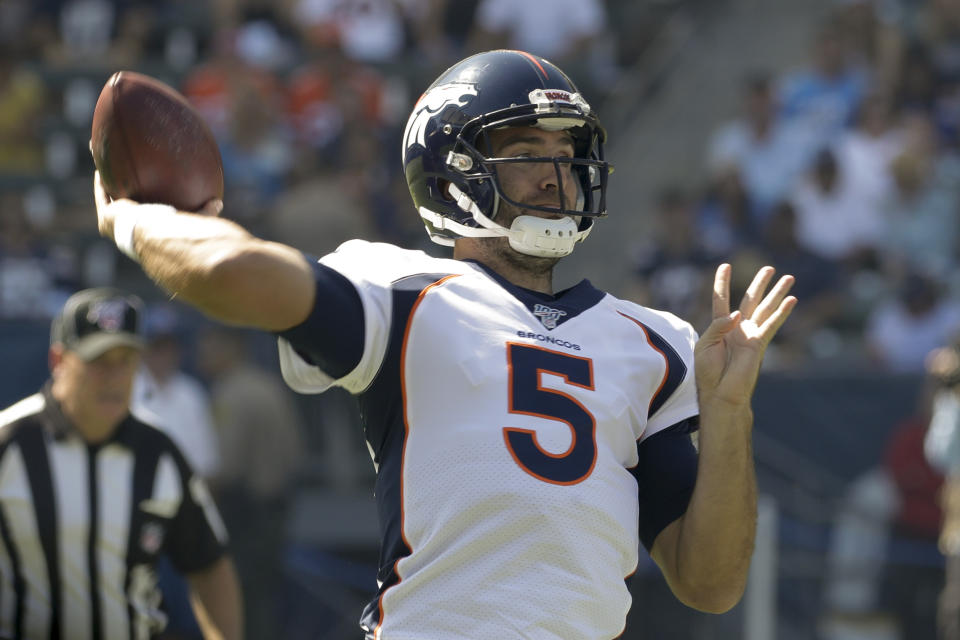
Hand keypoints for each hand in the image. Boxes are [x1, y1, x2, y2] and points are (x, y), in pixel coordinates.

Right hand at [94, 171, 223, 236]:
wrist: (159, 238)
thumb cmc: (181, 234)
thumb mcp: (196, 220)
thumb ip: (204, 212)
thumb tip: (219, 203)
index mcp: (149, 233)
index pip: (146, 219)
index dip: (144, 209)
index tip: (144, 198)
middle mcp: (130, 231)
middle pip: (125, 208)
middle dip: (121, 195)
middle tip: (120, 181)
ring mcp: (117, 225)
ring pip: (110, 198)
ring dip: (107, 182)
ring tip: (104, 166)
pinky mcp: (108, 218)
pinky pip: (103, 194)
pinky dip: (101, 179)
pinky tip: (100, 163)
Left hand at [694, 264, 796, 407]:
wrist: (720, 392)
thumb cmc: (708, 372)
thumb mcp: (704, 345)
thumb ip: (718, 326)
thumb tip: (736, 313)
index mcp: (720, 326)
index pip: (721, 299)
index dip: (722, 283)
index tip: (725, 266)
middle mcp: (737, 327)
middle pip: (750, 299)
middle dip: (760, 284)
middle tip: (769, 268)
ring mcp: (750, 334)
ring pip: (765, 308)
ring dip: (776, 293)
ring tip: (788, 278)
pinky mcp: (759, 343)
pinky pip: (771, 324)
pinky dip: (782, 312)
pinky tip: (792, 300)